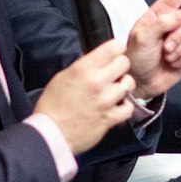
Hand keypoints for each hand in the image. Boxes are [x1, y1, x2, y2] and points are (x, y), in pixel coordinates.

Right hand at [35, 38, 134, 152]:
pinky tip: (117, 105)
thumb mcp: (62, 77)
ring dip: (123, 87)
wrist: (51, 133)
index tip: (115, 53)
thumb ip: (81, 66)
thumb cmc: (52, 106)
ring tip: (114, 90)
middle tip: (114, 73)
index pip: (112, 48)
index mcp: (83, 69)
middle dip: (120, 66)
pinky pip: (129, 107)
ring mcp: (105, 101)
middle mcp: (96, 82)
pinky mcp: (110, 118)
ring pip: (128, 84)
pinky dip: (125, 106)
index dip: (116, 49)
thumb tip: (95, 60)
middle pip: (124, 63)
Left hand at [125, 0, 180, 99]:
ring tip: (167, 56)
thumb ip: (160, 23)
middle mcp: (174, 23)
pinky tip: (175, 63)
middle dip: (179, 35)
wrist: (140, 81)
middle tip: (164, 47)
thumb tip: (179, 18)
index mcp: (161, 13)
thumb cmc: (135, 56)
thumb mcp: (140, 36)